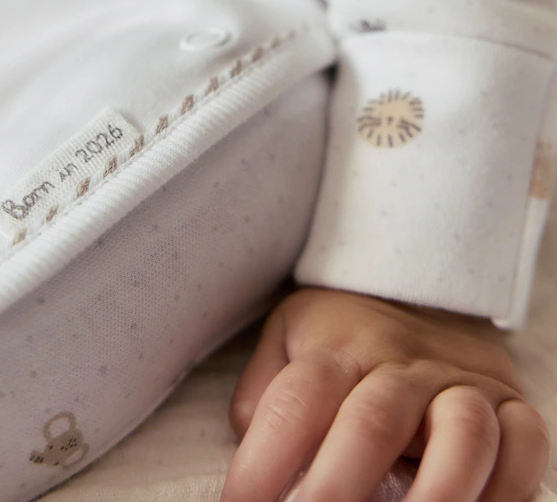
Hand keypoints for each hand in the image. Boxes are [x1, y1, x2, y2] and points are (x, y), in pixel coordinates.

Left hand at [220, 287, 548, 501]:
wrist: (424, 291)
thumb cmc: (345, 334)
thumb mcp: (290, 338)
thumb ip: (262, 395)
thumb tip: (249, 454)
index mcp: (337, 351)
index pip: (296, 402)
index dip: (263, 461)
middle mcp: (400, 367)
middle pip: (373, 421)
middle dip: (341, 485)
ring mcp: (459, 386)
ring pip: (460, 432)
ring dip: (437, 492)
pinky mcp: (511, 406)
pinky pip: (523, 445)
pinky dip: (508, 488)